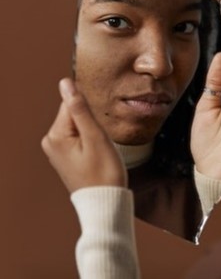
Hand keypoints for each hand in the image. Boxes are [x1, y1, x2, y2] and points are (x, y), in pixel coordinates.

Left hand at [41, 78, 126, 192]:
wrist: (105, 202)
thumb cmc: (104, 172)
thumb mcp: (95, 137)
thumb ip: (80, 108)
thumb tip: (65, 83)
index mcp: (55, 135)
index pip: (72, 104)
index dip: (91, 113)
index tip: (98, 130)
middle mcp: (51, 141)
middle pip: (74, 114)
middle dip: (92, 123)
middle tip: (100, 144)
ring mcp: (57, 150)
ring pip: (79, 125)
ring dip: (92, 133)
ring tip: (98, 152)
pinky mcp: (65, 156)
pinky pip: (78, 137)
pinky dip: (90, 141)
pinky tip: (95, 155)